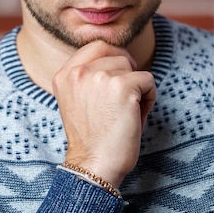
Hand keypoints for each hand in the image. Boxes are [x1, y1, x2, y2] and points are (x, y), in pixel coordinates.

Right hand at [52, 40, 156, 187]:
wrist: (94, 165)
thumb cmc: (92, 138)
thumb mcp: (77, 99)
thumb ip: (88, 76)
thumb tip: (119, 57)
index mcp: (64, 74)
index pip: (96, 46)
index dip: (113, 60)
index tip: (115, 81)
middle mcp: (78, 72)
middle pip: (116, 53)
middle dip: (126, 70)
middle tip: (126, 95)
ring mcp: (100, 77)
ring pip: (132, 67)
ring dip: (137, 87)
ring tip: (128, 111)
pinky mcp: (122, 87)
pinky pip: (148, 80)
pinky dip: (149, 97)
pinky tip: (137, 115)